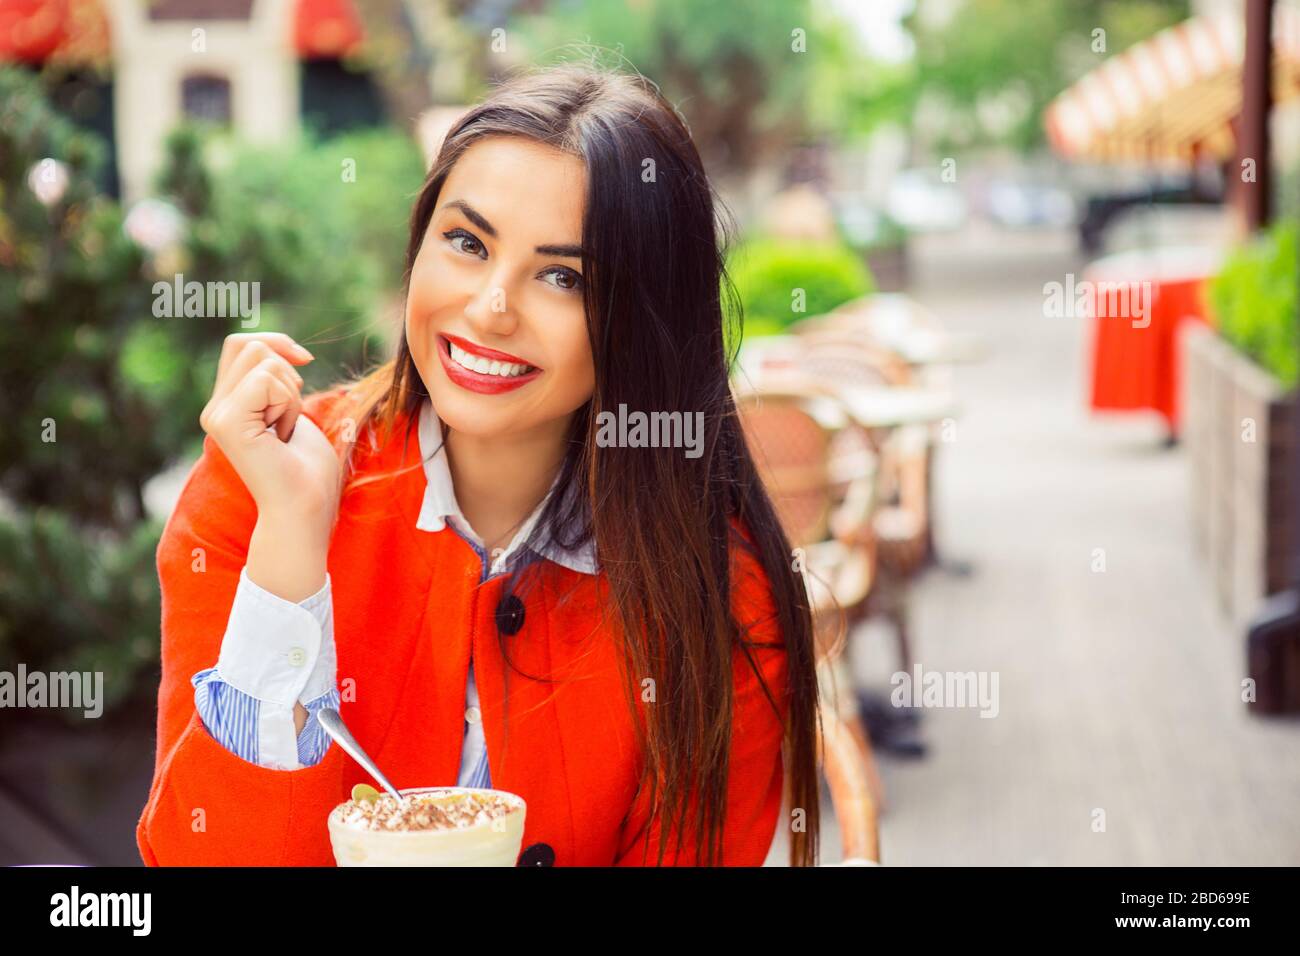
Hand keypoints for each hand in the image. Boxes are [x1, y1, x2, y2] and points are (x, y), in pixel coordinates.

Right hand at [199, 333, 341, 600]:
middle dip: (287, 373)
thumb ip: (276, 382)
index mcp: (228, 406)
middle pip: (251, 345)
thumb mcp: (291, 410)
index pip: (240, 344)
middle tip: (289, 418)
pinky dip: (287, 403)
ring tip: (285, 431)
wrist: (304, 507)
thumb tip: (281, 348)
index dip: (276, 343)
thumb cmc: (307, 470)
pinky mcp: (226, 421)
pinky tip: (282, 435)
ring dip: (289, 393)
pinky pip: (266, 380)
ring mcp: (217, 415)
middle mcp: (215, 409)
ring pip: (261, 358)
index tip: (305, 362)